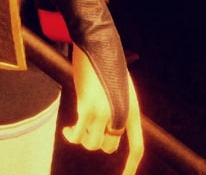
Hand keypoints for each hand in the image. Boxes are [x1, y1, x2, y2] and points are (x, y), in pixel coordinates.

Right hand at [62, 45, 143, 174]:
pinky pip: (77, 135)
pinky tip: (68, 129)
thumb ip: (119, 108)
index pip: (136, 146)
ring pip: (92, 143)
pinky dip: (71, 134)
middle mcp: (121, 114)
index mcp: (132, 109)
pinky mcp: (88, 108)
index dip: (131, 167)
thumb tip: (110, 128)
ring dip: (84, 136)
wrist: (96, 42)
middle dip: (98, 139)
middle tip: (89, 124)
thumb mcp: (121, 87)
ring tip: (79, 122)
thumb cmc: (106, 62)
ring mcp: (105, 112)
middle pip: (109, 146)